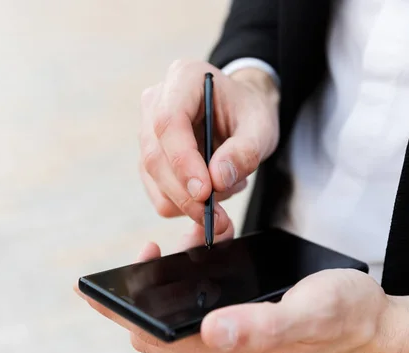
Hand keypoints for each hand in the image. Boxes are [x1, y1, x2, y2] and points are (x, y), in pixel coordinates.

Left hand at [76, 228, 395, 352]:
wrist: (373, 327)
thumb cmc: (344, 322)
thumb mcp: (305, 315)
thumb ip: (259, 326)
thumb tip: (210, 330)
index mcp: (227, 351)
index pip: (151, 337)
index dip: (120, 311)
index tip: (97, 286)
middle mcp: (221, 348)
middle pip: (156, 324)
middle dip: (142, 287)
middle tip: (152, 250)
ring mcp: (230, 337)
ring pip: (179, 310)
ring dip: (171, 278)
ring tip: (188, 242)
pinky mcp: (241, 324)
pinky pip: (201, 303)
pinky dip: (194, 276)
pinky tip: (207, 251)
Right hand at [139, 60, 279, 234]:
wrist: (239, 112)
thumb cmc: (249, 112)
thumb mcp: (261, 127)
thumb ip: (244, 151)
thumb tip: (217, 179)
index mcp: (182, 79)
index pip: (168, 122)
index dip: (182, 160)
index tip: (204, 192)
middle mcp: (155, 102)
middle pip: (155, 155)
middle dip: (185, 193)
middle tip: (217, 217)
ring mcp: (146, 131)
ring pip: (153, 179)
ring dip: (188, 200)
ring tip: (227, 187)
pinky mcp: (148, 158)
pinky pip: (157, 192)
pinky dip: (183, 204)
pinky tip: (212, 190)